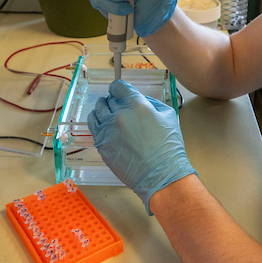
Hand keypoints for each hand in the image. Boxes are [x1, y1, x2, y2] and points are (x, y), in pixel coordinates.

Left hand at [88, 79, 194, 213]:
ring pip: (97, 111)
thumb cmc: (168, 147)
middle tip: (120, 107)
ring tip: (109, 115)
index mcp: (136, 105)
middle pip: (108, 99)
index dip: (119, 88)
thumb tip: (138, 98)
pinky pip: (93, 127)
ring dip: (103, 110)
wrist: (161, 175)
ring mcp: (107, 130)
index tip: (119, 91)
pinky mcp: (101, 144)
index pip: (118, 87)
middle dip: (114, 101)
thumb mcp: (168, 115)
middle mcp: (119, 114)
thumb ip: (151, 102)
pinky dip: (97, 123)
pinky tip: (104, 125)